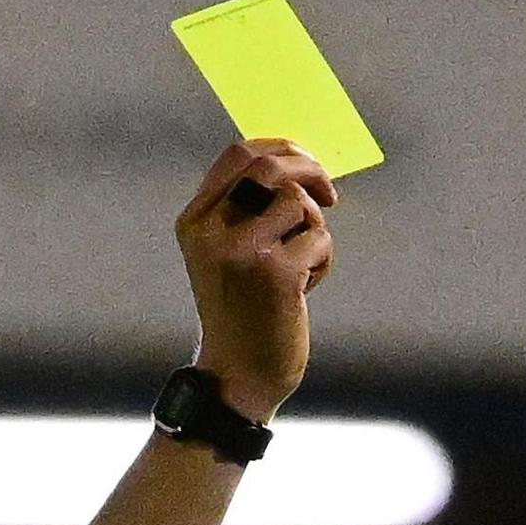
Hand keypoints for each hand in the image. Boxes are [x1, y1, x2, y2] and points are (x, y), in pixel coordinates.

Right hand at [176, 140, 338, 424]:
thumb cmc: (244, 312)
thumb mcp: (229, 256)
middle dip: (310, 171)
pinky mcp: (276, 274)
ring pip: (300, 204)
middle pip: (269, 167)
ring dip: (315, 229)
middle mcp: (211, 232)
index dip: (279, 147)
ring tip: (302, 265)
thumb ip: (248, 210)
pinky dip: (323, 261)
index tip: (305, 161)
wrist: (239, 377)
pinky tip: (304, 291)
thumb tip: (298, 163)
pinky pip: (319, 239)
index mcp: (194, 221)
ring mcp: (242, 252)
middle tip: (331, 195)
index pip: (237, 155)